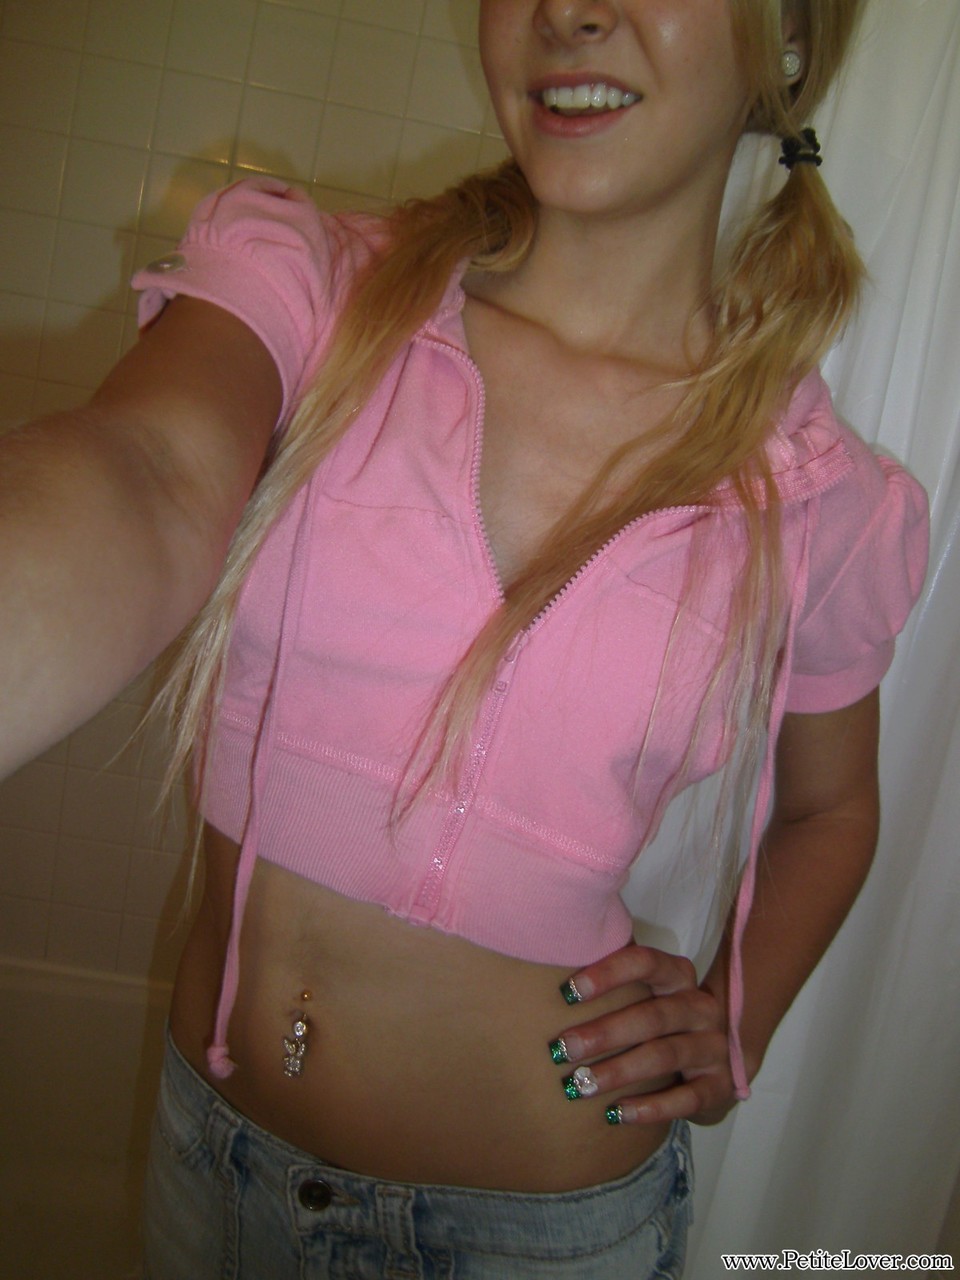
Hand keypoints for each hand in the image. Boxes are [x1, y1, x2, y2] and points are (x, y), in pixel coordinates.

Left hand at [551, 944, 737, 1126]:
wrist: (718, 1057)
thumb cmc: (662, 1020)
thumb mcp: (648, 993)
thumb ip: (614, 986)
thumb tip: (547, 981)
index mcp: (678, 975)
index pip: (645, 962)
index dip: (608, 973)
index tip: (567, 992)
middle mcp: (701, 1007)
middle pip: (652, 1016)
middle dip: (604, 1033)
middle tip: (562, 1048)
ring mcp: (714, 1047)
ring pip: (665, 1056)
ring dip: (619, 1071)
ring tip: (581, 1086)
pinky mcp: (720, 1086)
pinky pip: (687, 1099)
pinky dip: (651, 1107)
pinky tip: (618, 1113)